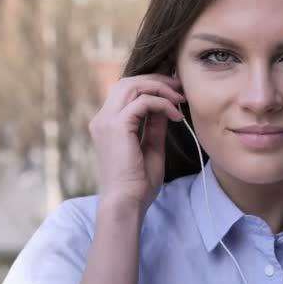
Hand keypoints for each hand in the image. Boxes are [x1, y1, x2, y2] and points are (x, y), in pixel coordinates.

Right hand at [88, 74, 184, 209]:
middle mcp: (102, 118)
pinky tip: (176, 116)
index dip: (151, 86)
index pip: (126, 91)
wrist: (127, 202)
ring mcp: (106, 121)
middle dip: (157, 81)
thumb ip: (155, 125)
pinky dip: (163, 104)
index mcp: (107, 123)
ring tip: (180, 99)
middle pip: (128, 82)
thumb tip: (165, 105)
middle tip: (180, 88)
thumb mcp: (151, 147)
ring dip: (160, 89)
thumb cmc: (139, 183)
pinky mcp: (116, 126)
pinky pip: (143, 102)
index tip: (175, 93)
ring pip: (133, 86)